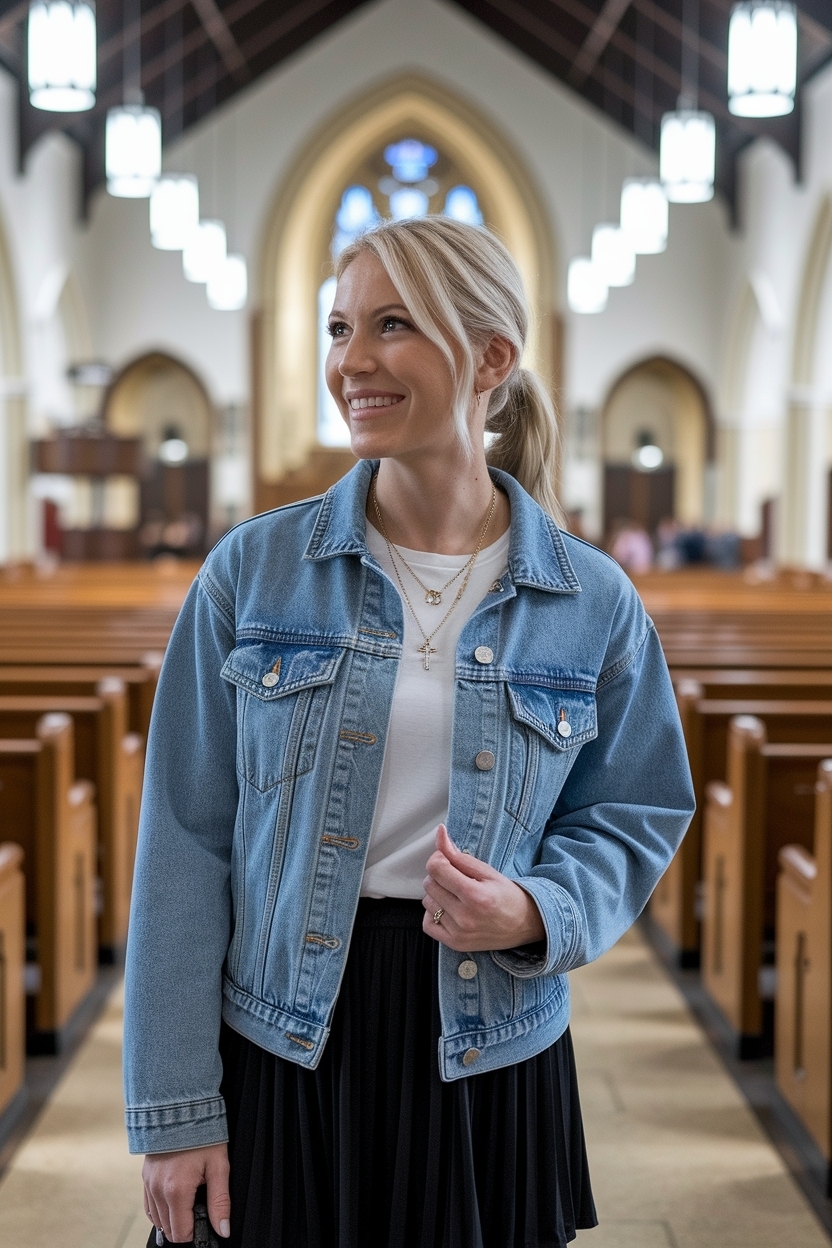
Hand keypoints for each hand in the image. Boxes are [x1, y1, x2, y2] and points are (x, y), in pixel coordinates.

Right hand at [143, 1142, 229, 1242]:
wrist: (181, 1107)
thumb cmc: (202, 1133)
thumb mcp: (218, 1166)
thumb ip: (220, 1201)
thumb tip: (223, 1230)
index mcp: (176, 1190)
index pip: (180, 1233)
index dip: (196, 1232)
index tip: (206, 1220)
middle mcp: (157, 1190)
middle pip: (167, 1229)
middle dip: (185, 1226)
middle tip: (200, 1207)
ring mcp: (148, 1184)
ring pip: (157, 1219)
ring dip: (172, 1218)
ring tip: (190, 1199)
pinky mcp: (145, 1177)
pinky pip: (149, 1205)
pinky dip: (161, 1208)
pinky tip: (175, 1198)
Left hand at [422, 824, 544, 950]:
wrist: (524, 924)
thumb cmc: (507, 896)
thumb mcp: (487, 871)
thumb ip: (459, 855)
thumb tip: (439, 834)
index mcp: (475, 895)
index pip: (436, 868)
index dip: (438, 858)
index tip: (448, 860)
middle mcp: (465, 917)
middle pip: (429, 884)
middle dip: (439, 876)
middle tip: (457, 879)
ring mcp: (459, 933)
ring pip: (427, 903)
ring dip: (438, 895)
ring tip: (457, 896)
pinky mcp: (454, 944)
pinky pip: (428, 924)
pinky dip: (434, 914)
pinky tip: (450, 910)